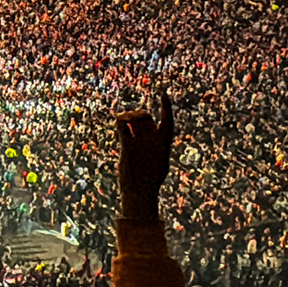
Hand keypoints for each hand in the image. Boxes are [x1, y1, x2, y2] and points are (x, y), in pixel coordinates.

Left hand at [114, 94, 174, 218]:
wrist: (141, 192)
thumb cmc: (151, 181)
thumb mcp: (160, 163)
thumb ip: (160, 150)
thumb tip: (161, 145)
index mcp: (164, 144)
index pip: (168, 120)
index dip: (167, 106)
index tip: (163, 94)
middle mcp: (154, 141)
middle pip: (145, 117)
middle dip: (138, 115)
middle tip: (131, 124)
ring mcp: (141, 143)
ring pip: (134, 118)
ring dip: (128, 117)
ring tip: (124, 124)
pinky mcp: (128, 147)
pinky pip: (123, 126)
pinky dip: (120, 120)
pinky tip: (119, 122)